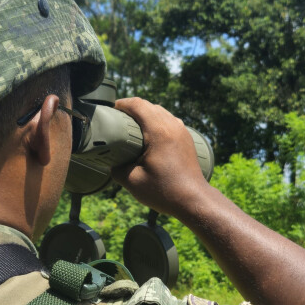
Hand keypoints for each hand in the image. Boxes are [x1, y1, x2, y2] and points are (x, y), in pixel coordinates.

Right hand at [111, 97, 211, 217]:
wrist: (194, 201)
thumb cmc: (165, 191)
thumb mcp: (133, 182)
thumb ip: (117, 168)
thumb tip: (111, 162)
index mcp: (159, 132)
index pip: (138, 105)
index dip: (122, 104)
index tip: (110, 111)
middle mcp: (172, 126)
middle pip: (149, 105)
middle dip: (131, 108)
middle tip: (117, 119)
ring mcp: (182, 131)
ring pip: (160, 112)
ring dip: (145, 114)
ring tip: (131, 126)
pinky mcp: (186, 138)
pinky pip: (169, 121)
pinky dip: (156, 122)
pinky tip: (148, 135)